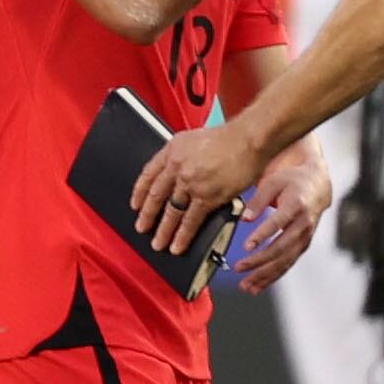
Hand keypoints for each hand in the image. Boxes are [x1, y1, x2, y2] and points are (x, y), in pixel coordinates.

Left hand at [131, 119, 265, 256]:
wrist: (248, 140)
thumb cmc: (230, 138)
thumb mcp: (195, 138)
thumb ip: (183, 155)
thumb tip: (177, 173)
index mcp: (172, 150)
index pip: (148, 174)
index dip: (140, 192)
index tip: (136, 204)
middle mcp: (177, 166)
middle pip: (156, 196)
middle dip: (147, 215)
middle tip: (141, 228)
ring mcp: (191, 183)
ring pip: (171, 212)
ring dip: (163, 231)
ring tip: (158, 244)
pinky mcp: (207, 197)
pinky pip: (190, 221)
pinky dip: (183, 236)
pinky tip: (178, 245)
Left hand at [232, 156, 331, 294]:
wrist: (317, 185)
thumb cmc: (292, 181)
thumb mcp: (273, 181)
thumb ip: (258, 200)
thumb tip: (245, 218)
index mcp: (297, 205)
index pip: (278, 223)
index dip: (263, 234)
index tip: (247, 245)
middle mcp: (304, 224)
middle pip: (281, 247)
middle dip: (259, 261)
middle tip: (239, 267)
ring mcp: (305, 238)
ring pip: (284, 261)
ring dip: (264, 275)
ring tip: (246, 285)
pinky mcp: (302, 246)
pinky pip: (287, 265)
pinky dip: (272, 277)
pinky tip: (257, 285)